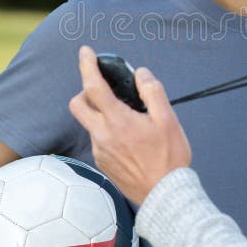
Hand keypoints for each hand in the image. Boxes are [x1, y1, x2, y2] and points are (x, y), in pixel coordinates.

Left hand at [69, 46, 191, 204]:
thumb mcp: (168, 119)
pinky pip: (98, 139)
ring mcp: (99, 151)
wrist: (164, 195)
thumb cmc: (169, 157)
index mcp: (117, 121)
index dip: (87, 65)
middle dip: (85, 91)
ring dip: (100, 113)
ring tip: (128, 118)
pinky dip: (107, 131)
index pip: (93, 86)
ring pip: (89, 123)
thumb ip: (152, 91)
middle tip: (105, 90)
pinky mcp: (102, 164)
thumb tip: (141, 74)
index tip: (85, 51)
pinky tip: (129, 139)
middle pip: (77, 104)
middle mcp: (102, 135)